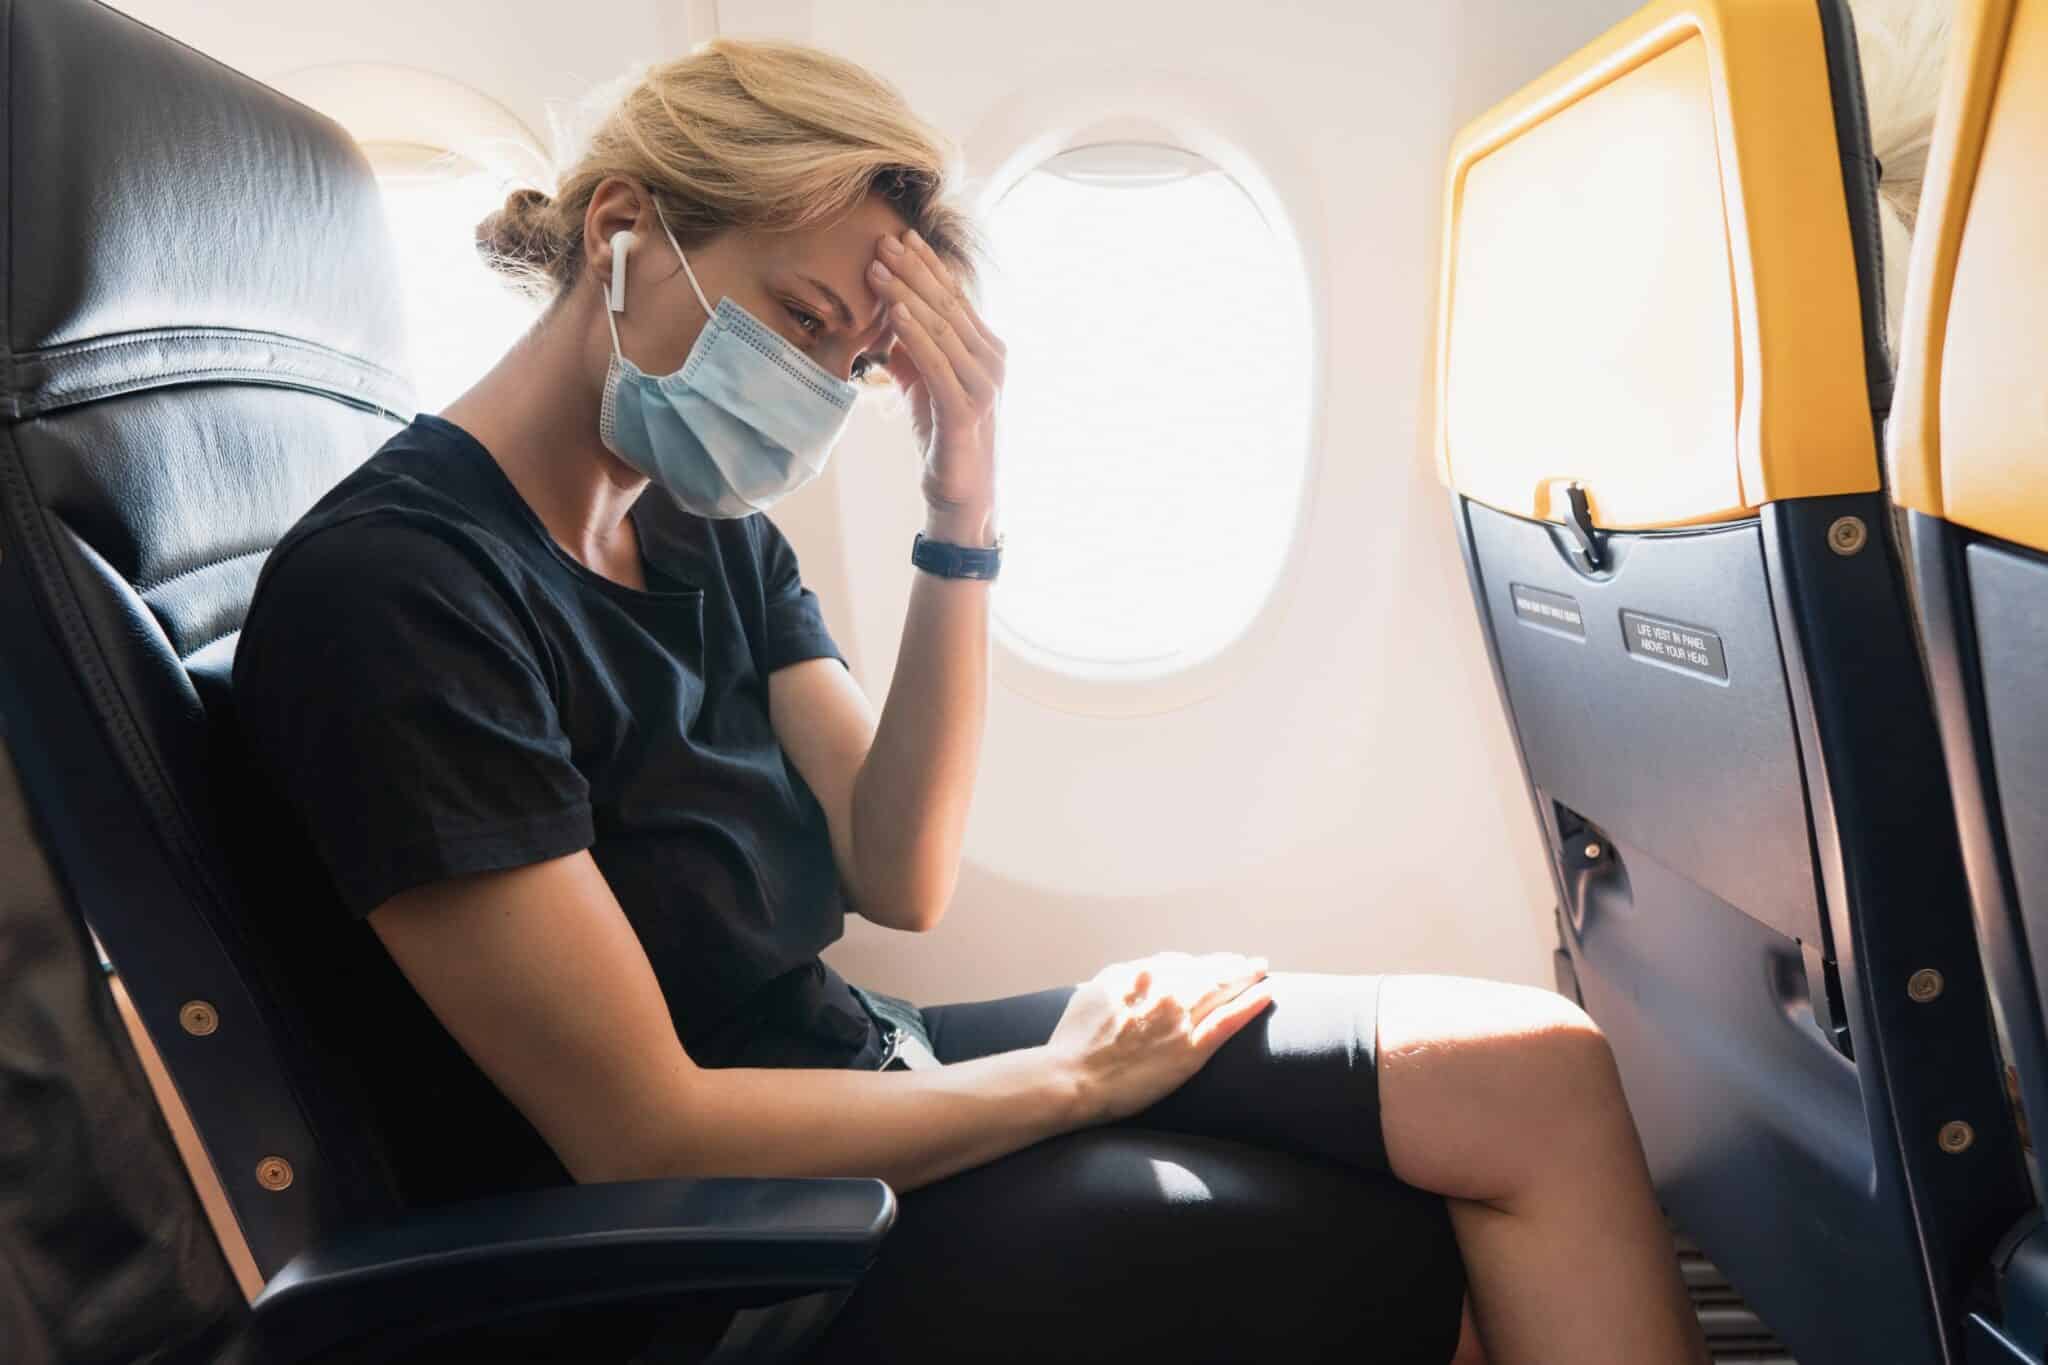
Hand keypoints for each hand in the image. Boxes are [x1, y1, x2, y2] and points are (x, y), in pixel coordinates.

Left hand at [868, 229, 1003, 537]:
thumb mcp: (924, 386)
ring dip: (906, 294)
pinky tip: (893, 312)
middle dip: (913, 270)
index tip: (898, 236)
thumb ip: (912, 353)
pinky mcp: (966, 410)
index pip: (954, 297)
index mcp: (985, 350)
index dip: (926, 265)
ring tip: (877, 268)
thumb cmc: (944, 438)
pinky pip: (936, 363)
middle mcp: (991, 360)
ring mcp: (983, 384)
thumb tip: (888, 320)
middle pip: (947, 305)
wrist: (962, 494)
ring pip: (941, 328)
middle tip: (882, 241)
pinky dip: (914, 334)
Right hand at [1044, 950, 1274, 1126]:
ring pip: (1222, 991)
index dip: (1202, 964)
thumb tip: (1151, 969)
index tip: (1214, 964)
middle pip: (1207, 972)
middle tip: (1251, 962)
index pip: (1181, 964)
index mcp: (1139, 975)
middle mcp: (1164, 991)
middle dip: (1231, 965)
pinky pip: (1228, 1022)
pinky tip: (1266, 993)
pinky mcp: (1190, 1051)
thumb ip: (1126, 976)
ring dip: (1247, 977)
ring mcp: (1180, 1021)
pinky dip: (1250, 1005)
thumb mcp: (1094, 992)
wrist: (1073, 1078)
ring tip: (1262, 970)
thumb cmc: (1076, 1040)